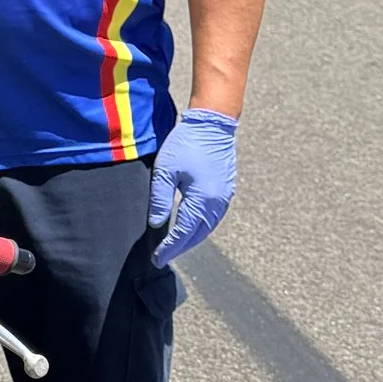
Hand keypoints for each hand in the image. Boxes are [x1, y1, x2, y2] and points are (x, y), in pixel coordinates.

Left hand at [148, 109, 237, 267]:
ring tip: (175, 246)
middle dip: (180, 248)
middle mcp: (217, 203)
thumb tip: (156, 224)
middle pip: (197, 235)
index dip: (169, 248)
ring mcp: (224, 197)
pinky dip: (201, 227)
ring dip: (191, 239)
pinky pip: (213, 217)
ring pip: (207, 227)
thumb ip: (160, 199)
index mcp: (202, 200)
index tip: (156, 259)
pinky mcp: (226, 189)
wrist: (212, 123)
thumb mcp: (165, 171)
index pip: (183, 233)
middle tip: (163, 257)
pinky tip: (191, 228)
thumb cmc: (186, 143)